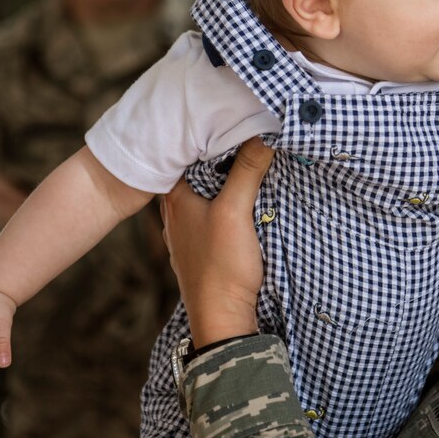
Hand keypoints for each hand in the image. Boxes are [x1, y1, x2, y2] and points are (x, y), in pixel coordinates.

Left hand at [160, 138, 273, 347]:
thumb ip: (247, 171)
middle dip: (219, 156)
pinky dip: (228, 202)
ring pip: (206, 195)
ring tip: (250, 161)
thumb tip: (263, 133)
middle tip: (246, 133)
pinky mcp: (204, 249)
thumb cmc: (221, 266)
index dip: (207, 135)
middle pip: (197, 173)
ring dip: (225, 181)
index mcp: (175, 199)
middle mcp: (176, 214)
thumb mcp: (236, 211)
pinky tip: (246, 201)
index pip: (186, 154)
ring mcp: (188, 234)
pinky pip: (215, 214)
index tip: (231, 117)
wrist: (223, 320)